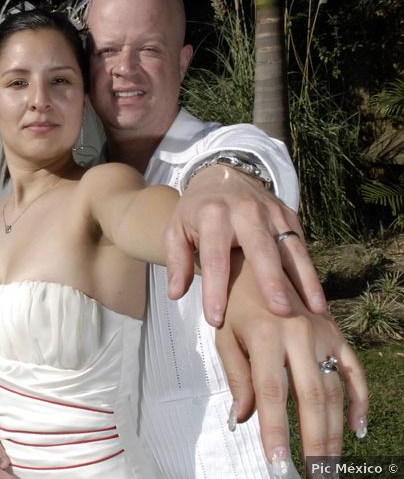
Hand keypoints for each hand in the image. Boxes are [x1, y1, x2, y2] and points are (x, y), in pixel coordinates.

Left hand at [165, 164, 326, 326]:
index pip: (215, 258)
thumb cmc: (196, 212)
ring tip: (314, 309)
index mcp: (212, 215)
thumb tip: (176, 294)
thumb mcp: (176, 230)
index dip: (215, 290)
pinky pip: (300, 247)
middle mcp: (245, 212)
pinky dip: (310, 272)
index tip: (216, 318)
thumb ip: (176, 261)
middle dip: (271, 281)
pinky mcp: (289, 216)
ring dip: (304, 279)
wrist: (222, 175)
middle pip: (260, 249)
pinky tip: (316, 298)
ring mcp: (271, 213)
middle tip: (280, 311)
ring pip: (290, 248)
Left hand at [216, 257, 367, 469]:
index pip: (270, 393)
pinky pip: (355, 373)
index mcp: (265, 335)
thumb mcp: (224, 336)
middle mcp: (299, 335)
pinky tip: (355, 431)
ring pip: (334, 392)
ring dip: (334, 432)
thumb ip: (237, 377)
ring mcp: (324, 335)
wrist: (258, 264)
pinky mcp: (338, 335)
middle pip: (311, 398)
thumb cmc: (235, 305)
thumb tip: (243, 419)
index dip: (275, 431)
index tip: (277, 463)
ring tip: (329, 465)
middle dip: (313, 441)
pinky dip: (359, 403)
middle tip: (315, 475)